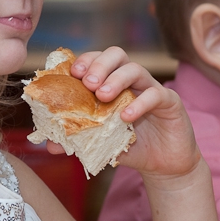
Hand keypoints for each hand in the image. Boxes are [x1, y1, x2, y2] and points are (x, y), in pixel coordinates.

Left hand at [69, 47, 202, 182]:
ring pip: (135, 69)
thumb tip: (49, 145)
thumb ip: (77, 140)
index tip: (73, 74)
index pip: (98, 60)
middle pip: (117, 54)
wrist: (163, 166)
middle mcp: (132, 81)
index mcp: (113, 84)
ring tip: (102, 96)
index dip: (85, 61)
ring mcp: (152, 88)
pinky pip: (155, 94)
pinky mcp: (170, 102)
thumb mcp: (100, 144)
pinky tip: (126, 116)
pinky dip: (139, 103)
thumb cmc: (131, 148)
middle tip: (88, 83)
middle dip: (99, 64)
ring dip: (116, 79)